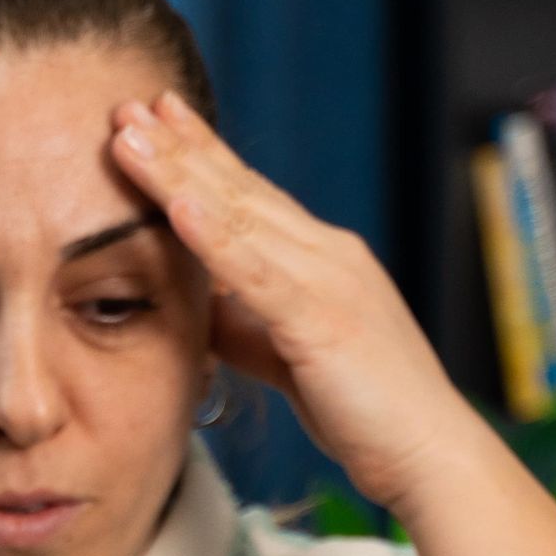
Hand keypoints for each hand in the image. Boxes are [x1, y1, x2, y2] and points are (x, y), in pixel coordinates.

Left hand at [109, 90, 510, 522]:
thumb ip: (247, 322)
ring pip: (240, 216)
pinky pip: (259, 273)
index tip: (154, 119)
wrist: (428, 453)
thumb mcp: (289, 355)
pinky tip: (178, 206)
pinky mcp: (324, 320)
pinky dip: (216, 237)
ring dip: (181, 174)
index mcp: (321, 260)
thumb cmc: (364, 411)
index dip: (199, 155)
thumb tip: (200, 303)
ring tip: (132, 136)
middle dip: (181, 145)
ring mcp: (328, 281)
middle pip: (239, 190)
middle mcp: (327, 255)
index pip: (249, 195)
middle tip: (127, 102)